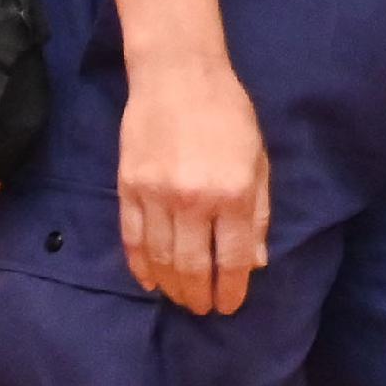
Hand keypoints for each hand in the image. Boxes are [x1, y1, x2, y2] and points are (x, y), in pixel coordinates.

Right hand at [116, 48, 271, 316]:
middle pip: (192, 266)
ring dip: (171, 285)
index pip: (231, 259)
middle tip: (203, 309)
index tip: (229, 306)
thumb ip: (258, 214)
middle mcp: (193, 199)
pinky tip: (149, 280)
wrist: (177, 76)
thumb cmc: (228, 115)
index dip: (230, 289)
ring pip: (160, 258)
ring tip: (181, 299)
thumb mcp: (258, 161)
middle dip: (199, 295)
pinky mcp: (128, 187)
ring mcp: (155, 194)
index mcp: (233, 194)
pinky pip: (132, 238)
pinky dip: (139, 265)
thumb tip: (255, 263)